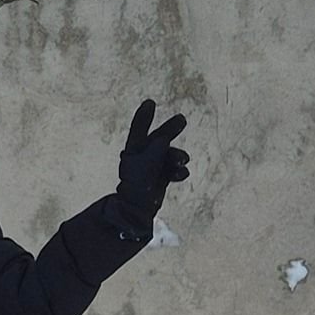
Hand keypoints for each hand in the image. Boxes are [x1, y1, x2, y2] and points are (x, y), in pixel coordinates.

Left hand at [115, 98, 189, 219]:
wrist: (138, 211)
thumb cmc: (136, 187)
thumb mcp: (144, 166)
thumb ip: (155, 150)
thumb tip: (163, 139)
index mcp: (133, 151)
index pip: (139, 130)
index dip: (144, 117)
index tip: (150, 102)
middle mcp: (143, 157)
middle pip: (159, 139)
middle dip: (170, 130)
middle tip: (182, 119)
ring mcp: (153, 168)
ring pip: (170, 155)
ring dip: (178, 156)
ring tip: (182, 161)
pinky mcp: (161, 178)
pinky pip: (174, 170)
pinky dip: (179, 171)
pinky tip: (181, 175)